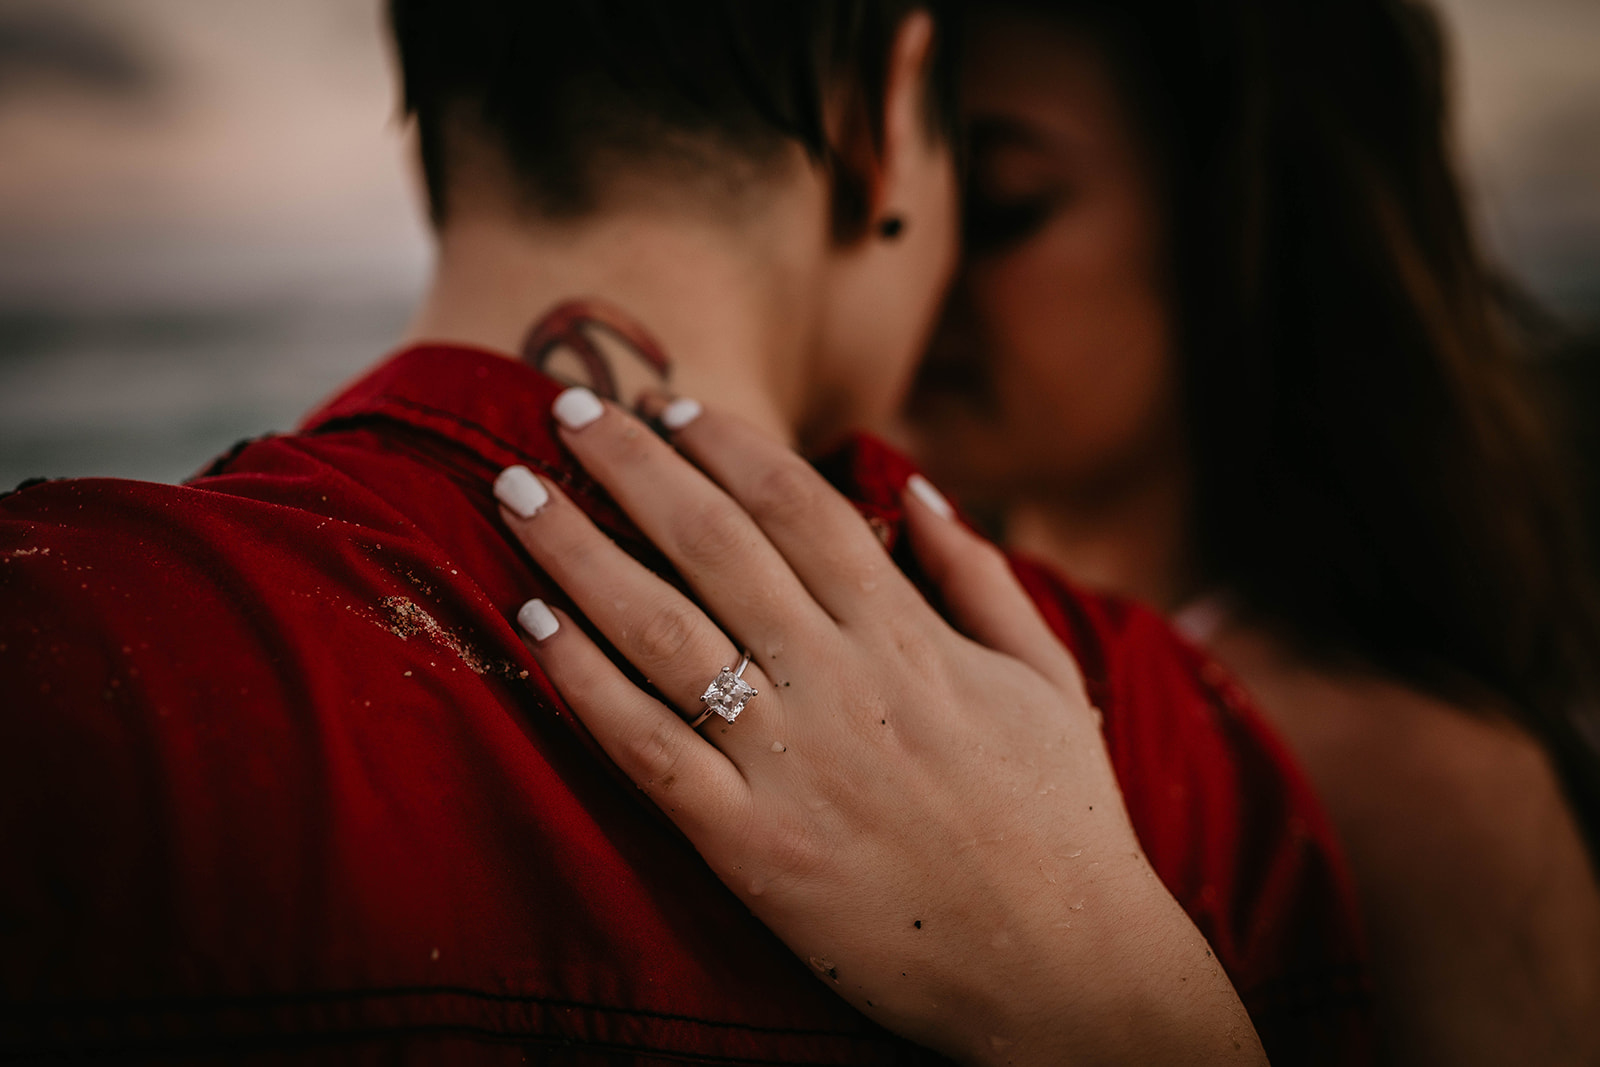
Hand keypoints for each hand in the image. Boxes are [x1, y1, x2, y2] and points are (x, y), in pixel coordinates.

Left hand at [493, 389, 1263, 1065]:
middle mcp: (841, 682)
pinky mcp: (753, 847)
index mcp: (909, 637)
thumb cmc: (1063, 821)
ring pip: (661, 630)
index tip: (668, 408)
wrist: (1067, 972)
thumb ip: (980, 577)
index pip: (798, 506)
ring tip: (515, 493)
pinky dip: (584, 684)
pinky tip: (533, 626)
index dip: (724, 444)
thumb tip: (922, 490)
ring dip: (579, 551)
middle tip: (566, 404)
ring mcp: (792, 763)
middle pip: (713, 542)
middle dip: (630, 465)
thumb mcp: (1048, 677)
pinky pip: (649, 750)